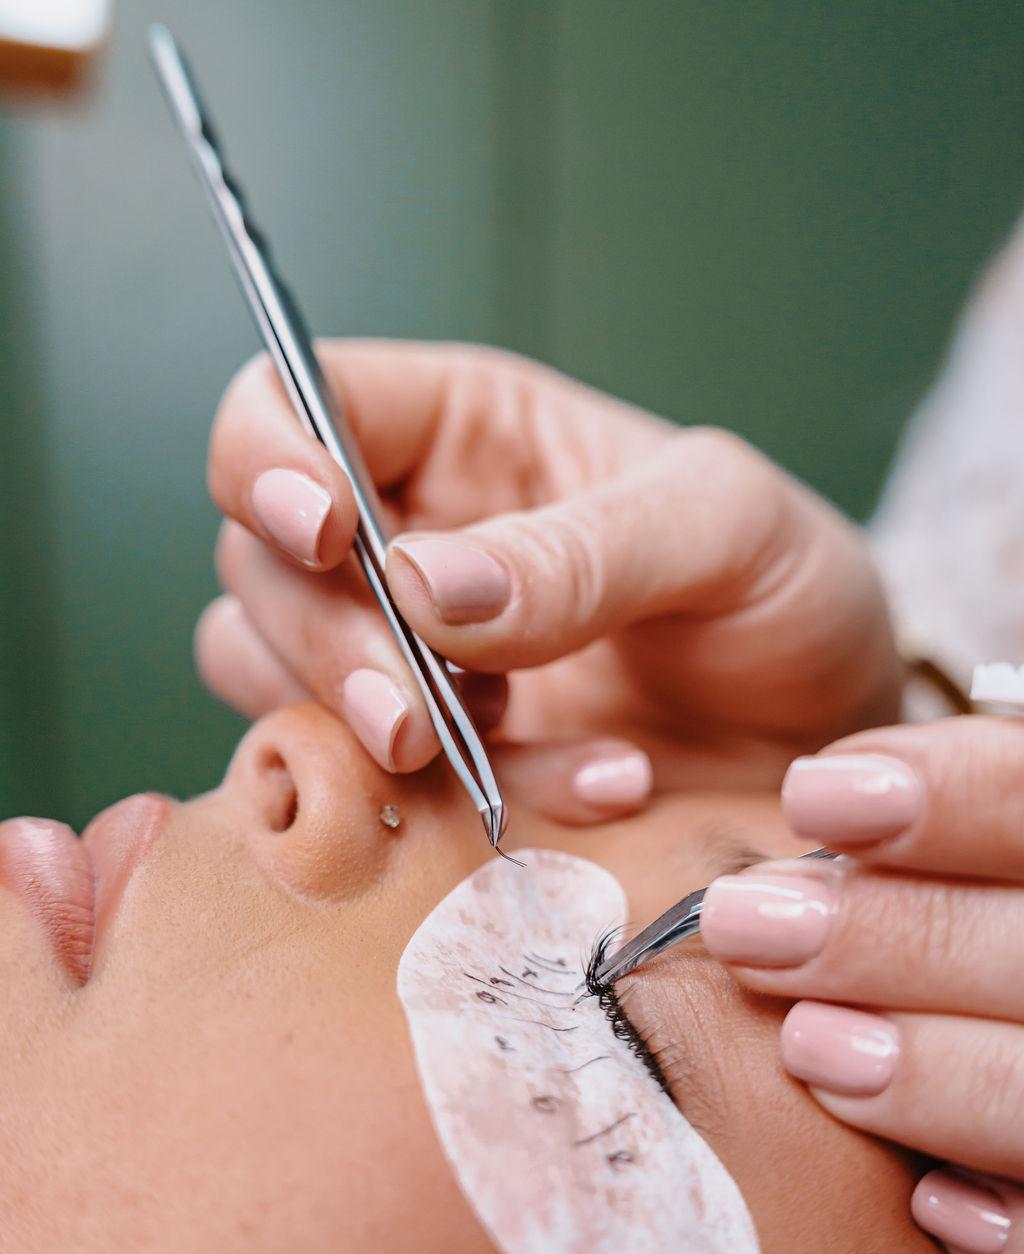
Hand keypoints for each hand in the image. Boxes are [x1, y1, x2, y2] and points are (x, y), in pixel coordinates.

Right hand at [198, 340, 899, 819]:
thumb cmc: (785, 601)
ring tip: (502, 753)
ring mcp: (403, 659)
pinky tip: (580, 791)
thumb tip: (425, 587)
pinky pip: (352, 784)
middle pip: (258, 560)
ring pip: (269, 675)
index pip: (293, 401)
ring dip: (355, 729)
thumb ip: (585, 547)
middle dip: (322, 640)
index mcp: (461, 432)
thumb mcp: (727, 531)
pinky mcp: (420, 766)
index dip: (268, 455)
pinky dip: (432, 807)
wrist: (820, 753)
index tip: (324, 531)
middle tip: (416, 716)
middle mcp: (406, 539)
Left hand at [699, 714, 1023, 1253]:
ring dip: (938, 1076)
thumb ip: (932, 839)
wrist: (1021, 1045)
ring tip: (808, 1051)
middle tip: (742, 926)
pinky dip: (1019, 1235)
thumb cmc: (973, 959)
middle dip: (898, 938)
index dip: (950, 795)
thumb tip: (817, 798)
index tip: (808, 795)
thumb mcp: (977, 874)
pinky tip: (932, 1208)